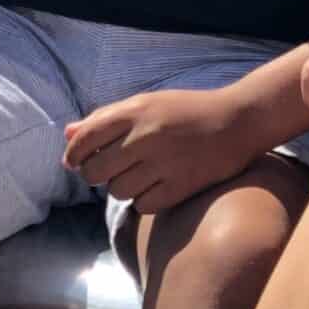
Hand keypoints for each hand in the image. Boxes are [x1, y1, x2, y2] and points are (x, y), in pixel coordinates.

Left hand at [61, 88, 260, 214]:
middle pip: (95, 172)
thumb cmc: (189, 111)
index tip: (78, 161)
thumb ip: (107, 117)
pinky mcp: (181, 185)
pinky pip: (143, 205)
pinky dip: (146, 200)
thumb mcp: (148, 103)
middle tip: (115, 169)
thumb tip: (68, 135)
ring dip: (125, 187)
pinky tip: (159, 187)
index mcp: (136, 111)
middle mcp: (146, 136)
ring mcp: (164, 162)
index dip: (74, 155)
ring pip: (118, 191)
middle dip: (98, 175)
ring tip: (142, 175)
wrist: (240, 121)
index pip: (85, 139)